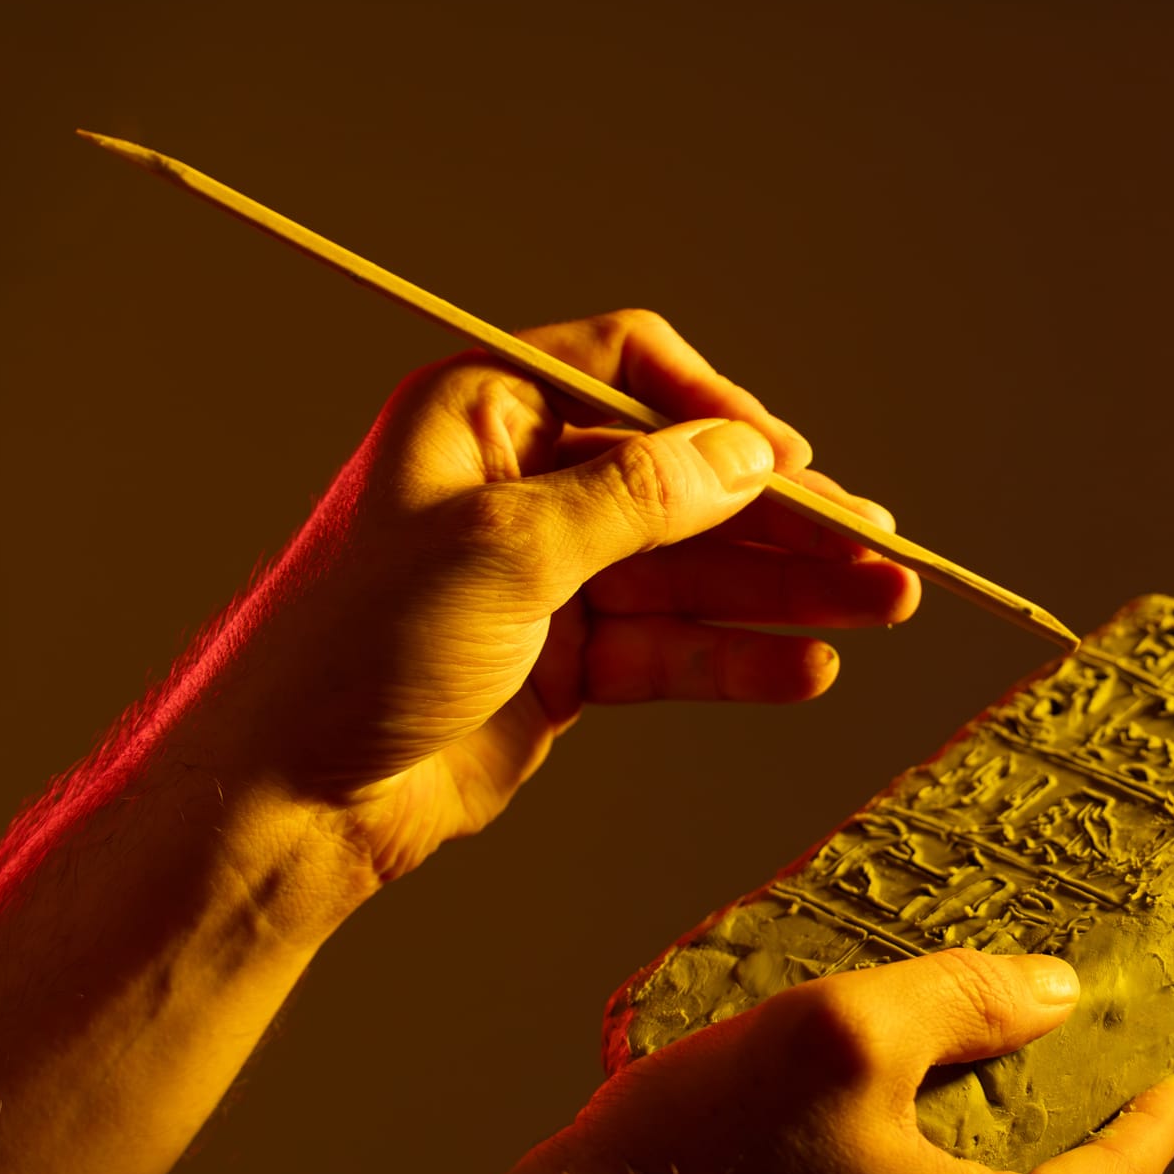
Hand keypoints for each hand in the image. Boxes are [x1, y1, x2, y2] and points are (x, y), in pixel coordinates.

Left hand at [175, 310, 918, 891]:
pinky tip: (806, 670)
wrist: (287, 800)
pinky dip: (736, 659)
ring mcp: (546, 577)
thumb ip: (639, 496)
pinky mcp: (563, 664)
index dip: (719, 412)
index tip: (791, 465)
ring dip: (786, 591)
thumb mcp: (506, 549)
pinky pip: (670, 649)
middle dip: (782, 521)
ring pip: (692, 572)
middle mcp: (520, 485)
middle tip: (882, 551)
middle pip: (683, 483)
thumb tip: (750, 453)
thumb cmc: (357, 647)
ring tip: (885, 604)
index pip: (630, 373)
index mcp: (484, 415)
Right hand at [502, 949, 1173, 1173]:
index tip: (1155, 1048)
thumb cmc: (694, 1170)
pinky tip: (885, 1154)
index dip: (1150, 1094)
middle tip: (1039, 1052)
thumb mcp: (837, 1034)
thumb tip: (1054, 992)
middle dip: (1066, 1132)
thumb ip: (964, 999)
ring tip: (955, 1090)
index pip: (1132, 1171)